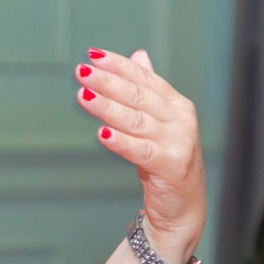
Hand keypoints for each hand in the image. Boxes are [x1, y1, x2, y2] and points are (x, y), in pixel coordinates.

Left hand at [77, 50, 205, 262]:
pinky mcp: (172, 166)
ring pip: (136, 120)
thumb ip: (148, 90)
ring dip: (107, 107)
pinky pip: (141, 151)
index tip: (93, 56)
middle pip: (138, 96)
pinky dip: (121, 141)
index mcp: (176, 105)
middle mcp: (181, 119)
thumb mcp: (157, 123)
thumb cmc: (165, 162)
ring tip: (84, 96)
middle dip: (107, 82)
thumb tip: (139, 55)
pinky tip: (102, 133)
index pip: (144, 78)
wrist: (181, 207)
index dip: (119, 65)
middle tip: (81, 72)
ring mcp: (179, 142)